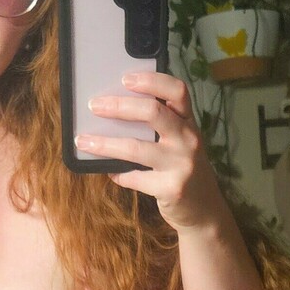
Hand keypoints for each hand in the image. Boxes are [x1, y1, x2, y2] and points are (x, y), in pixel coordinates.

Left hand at [75, 71, 228, 231]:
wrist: (205, 211)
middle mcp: (188, 140)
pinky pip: (134, 178)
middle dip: (119, 107)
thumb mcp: (181, 144)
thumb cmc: (185, 171)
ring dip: (105, 144)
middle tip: (94, 106)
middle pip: (153, 113)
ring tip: (84, 141)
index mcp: (189, 123)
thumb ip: (161, 128)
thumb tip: (116, 112)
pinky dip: (118, 174)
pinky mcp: (171, 189)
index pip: (177, 91)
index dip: (152, 80)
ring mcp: (182, 165)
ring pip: (136, 148)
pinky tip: (109, 171)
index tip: (125, 78)